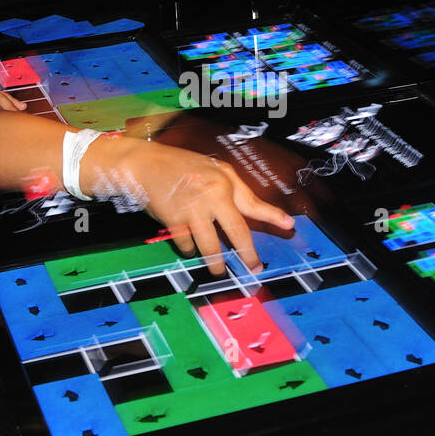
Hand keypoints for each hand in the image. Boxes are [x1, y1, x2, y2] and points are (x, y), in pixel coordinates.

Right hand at [96, 138, 295, 275]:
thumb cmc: (182, 166)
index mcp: (224, 182)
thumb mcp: (213, 169)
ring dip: (215, 262)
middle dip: (247, 253)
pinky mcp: (173, 220)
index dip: (272, 216)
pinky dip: (188, 248)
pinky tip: (188, 246)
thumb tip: (252, 210)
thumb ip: (234, 189)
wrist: (145, 164)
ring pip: (210, 245)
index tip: (289, 226)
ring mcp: (192, 209)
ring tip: (220, 271)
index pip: (253, 203)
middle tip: (254, 268)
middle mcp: (212, 196)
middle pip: (236, 232)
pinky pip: (186, 243)